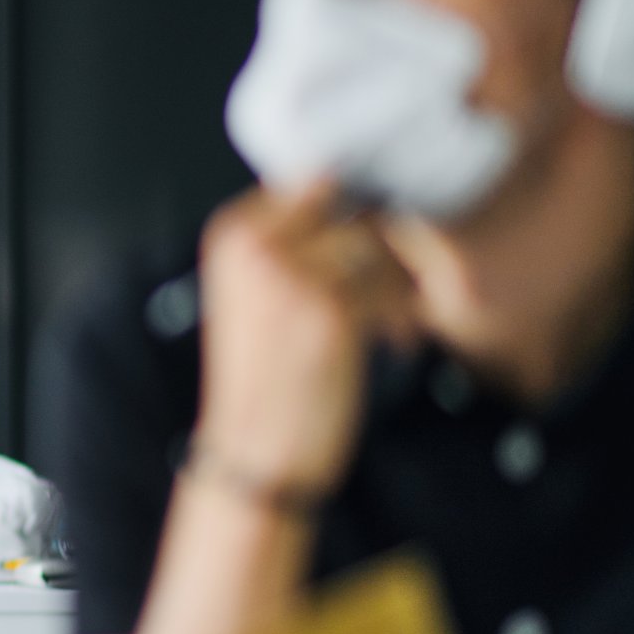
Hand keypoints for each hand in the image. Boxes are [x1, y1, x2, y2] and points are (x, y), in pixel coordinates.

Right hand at [193, 180, 417, 501]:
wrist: (255, 450)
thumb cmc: (264, 378)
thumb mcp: (257, 295)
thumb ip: (290, 242)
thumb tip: (357, 196)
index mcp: (233, 235)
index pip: (312, 183)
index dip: (349, 212)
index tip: (361, 248)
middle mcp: (256, 246)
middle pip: (351, 210)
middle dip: (378, 251)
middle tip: (382, 292)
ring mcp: (293, 276)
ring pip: (377, 249)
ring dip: (393, 286)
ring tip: (385, 323)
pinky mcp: (332, 312)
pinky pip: (391, 290)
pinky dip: (400, 319)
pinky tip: (391, 344)